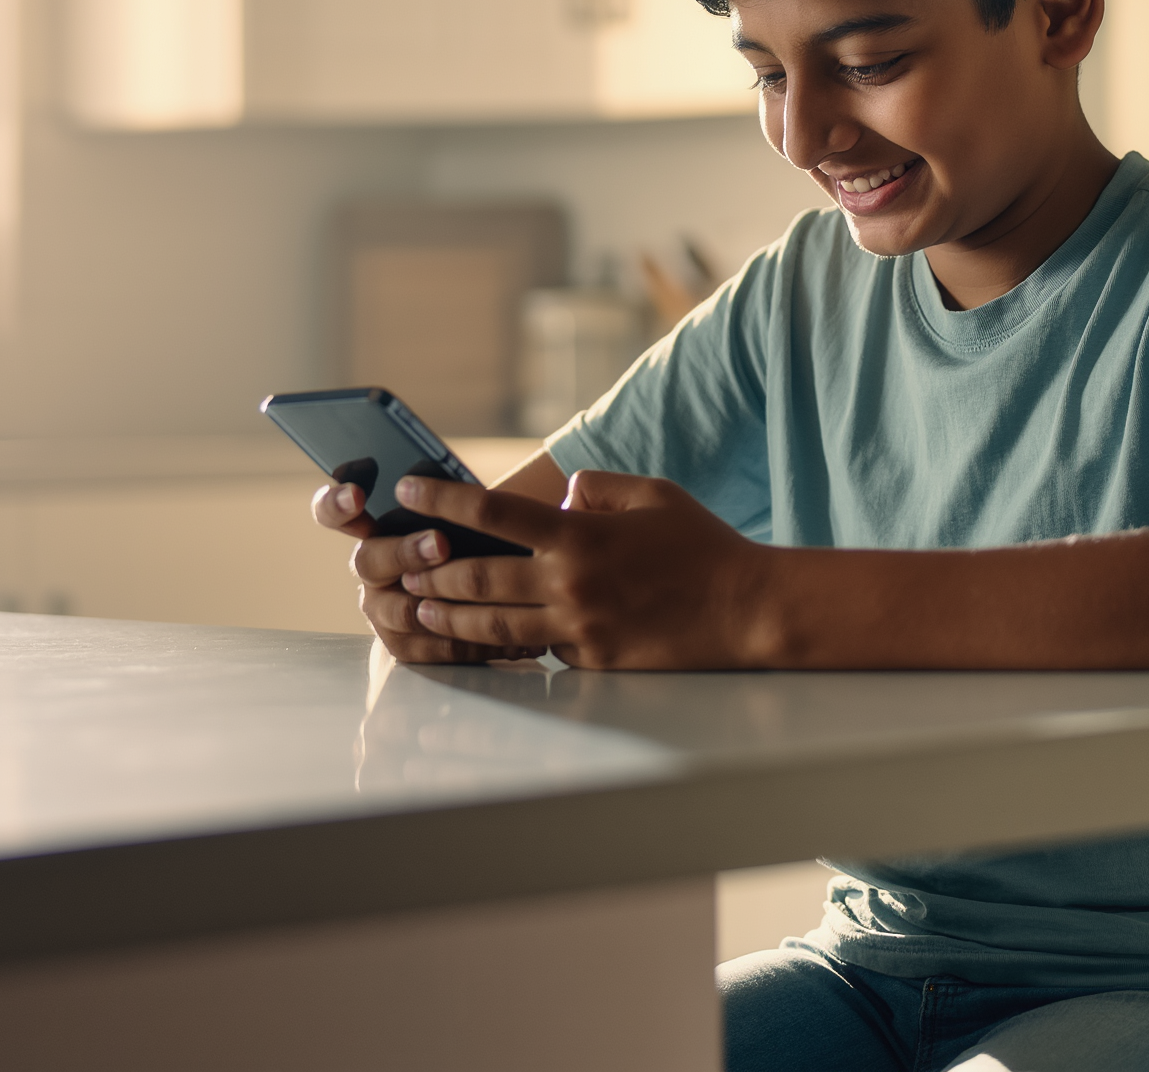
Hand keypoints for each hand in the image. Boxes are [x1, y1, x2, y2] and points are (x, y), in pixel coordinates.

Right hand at [309, 479, 540, 663]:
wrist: (491, 586)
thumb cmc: (474, 536)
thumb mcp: (463, 510)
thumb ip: (457, 497)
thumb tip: (492, 481)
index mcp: (373, 526)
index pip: (333, 512)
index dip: (336, 504)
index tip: (358, 496)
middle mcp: (371, 567)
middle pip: (367, 561)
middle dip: (404, 551)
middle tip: (441, 543)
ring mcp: (381, 608)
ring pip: (395, 609)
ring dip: (435, 601)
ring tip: (476, 596)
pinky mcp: (402, 644)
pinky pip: (425, 647)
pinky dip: (464, 641)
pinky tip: (505, 634)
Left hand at [386, 469, 774, 668]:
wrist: (747, 610)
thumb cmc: (701, 545)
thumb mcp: (650, 493)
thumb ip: (595, 487)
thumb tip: (558, 496)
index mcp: (579, 535)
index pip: (490, 514)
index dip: (440, 501)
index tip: (406, 493)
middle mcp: (570, 583)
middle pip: (477, 579)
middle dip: (431, 571)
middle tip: (401, 566)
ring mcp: (579, 628)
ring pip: (493, 627)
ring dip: (448, 618)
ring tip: (420, 610)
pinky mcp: (592, 661)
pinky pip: (537, 649)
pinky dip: (504, 644)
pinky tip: (479, 640)